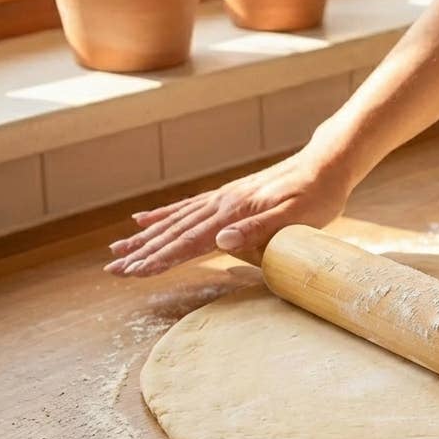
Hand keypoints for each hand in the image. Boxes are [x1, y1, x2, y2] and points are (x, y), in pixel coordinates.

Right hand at [103, 145, 350, 276]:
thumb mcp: (295, 218)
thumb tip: (220, 241)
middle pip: (174, 232)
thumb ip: (258, 230)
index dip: (161, 259)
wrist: (325, 165)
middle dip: (142, 253)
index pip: (190, 242)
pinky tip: (142, 219)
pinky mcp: (229, 195)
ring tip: (117, 249)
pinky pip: (187, 207)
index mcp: (235, 214)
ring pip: (175, 221)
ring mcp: (223, 198)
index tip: (134, 273)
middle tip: (113, 270)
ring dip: (145, 237)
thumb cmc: (316, 196)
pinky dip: (162, 215)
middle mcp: (222, 204)